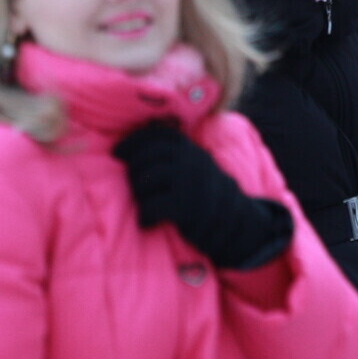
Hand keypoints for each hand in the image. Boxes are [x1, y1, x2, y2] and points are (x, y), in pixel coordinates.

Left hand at [111, 122, 292, 269]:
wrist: (239, 223)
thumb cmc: (209, 196)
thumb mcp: (199, 166)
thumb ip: (178, 155)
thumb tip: (138, 149)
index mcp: (192, 149)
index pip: (157, 135)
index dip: (134, 141)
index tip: (118, 152)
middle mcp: (190, 161)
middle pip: (145, 158)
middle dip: (134, 173)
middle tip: (136, 187)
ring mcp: (188, 182)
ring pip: (144, 181)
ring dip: (139, 195)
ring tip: (145, 205)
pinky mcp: (185, 207)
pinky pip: (151, 207)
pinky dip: (145, 216)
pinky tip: (147, 222)